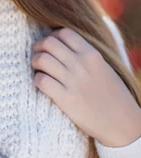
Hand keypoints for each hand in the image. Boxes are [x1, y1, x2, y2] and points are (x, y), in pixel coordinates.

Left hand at [32, 28, 140, 146]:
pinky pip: (41, 80)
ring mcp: (73, 81)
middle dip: (38, 48)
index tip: (50, 47)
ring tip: (39, 70)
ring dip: (35, 63)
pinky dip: (37, 80)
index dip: (52, 37)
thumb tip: (60, 44)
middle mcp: (81, 64)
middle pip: (48, 43)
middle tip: (39, 57)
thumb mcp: (103, 67)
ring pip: (41, 59)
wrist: (123, 124)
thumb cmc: (111, 95)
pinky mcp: (65, 99)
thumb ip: (84, 55)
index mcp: (92, 55)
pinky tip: (43, 84)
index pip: (64, 33)